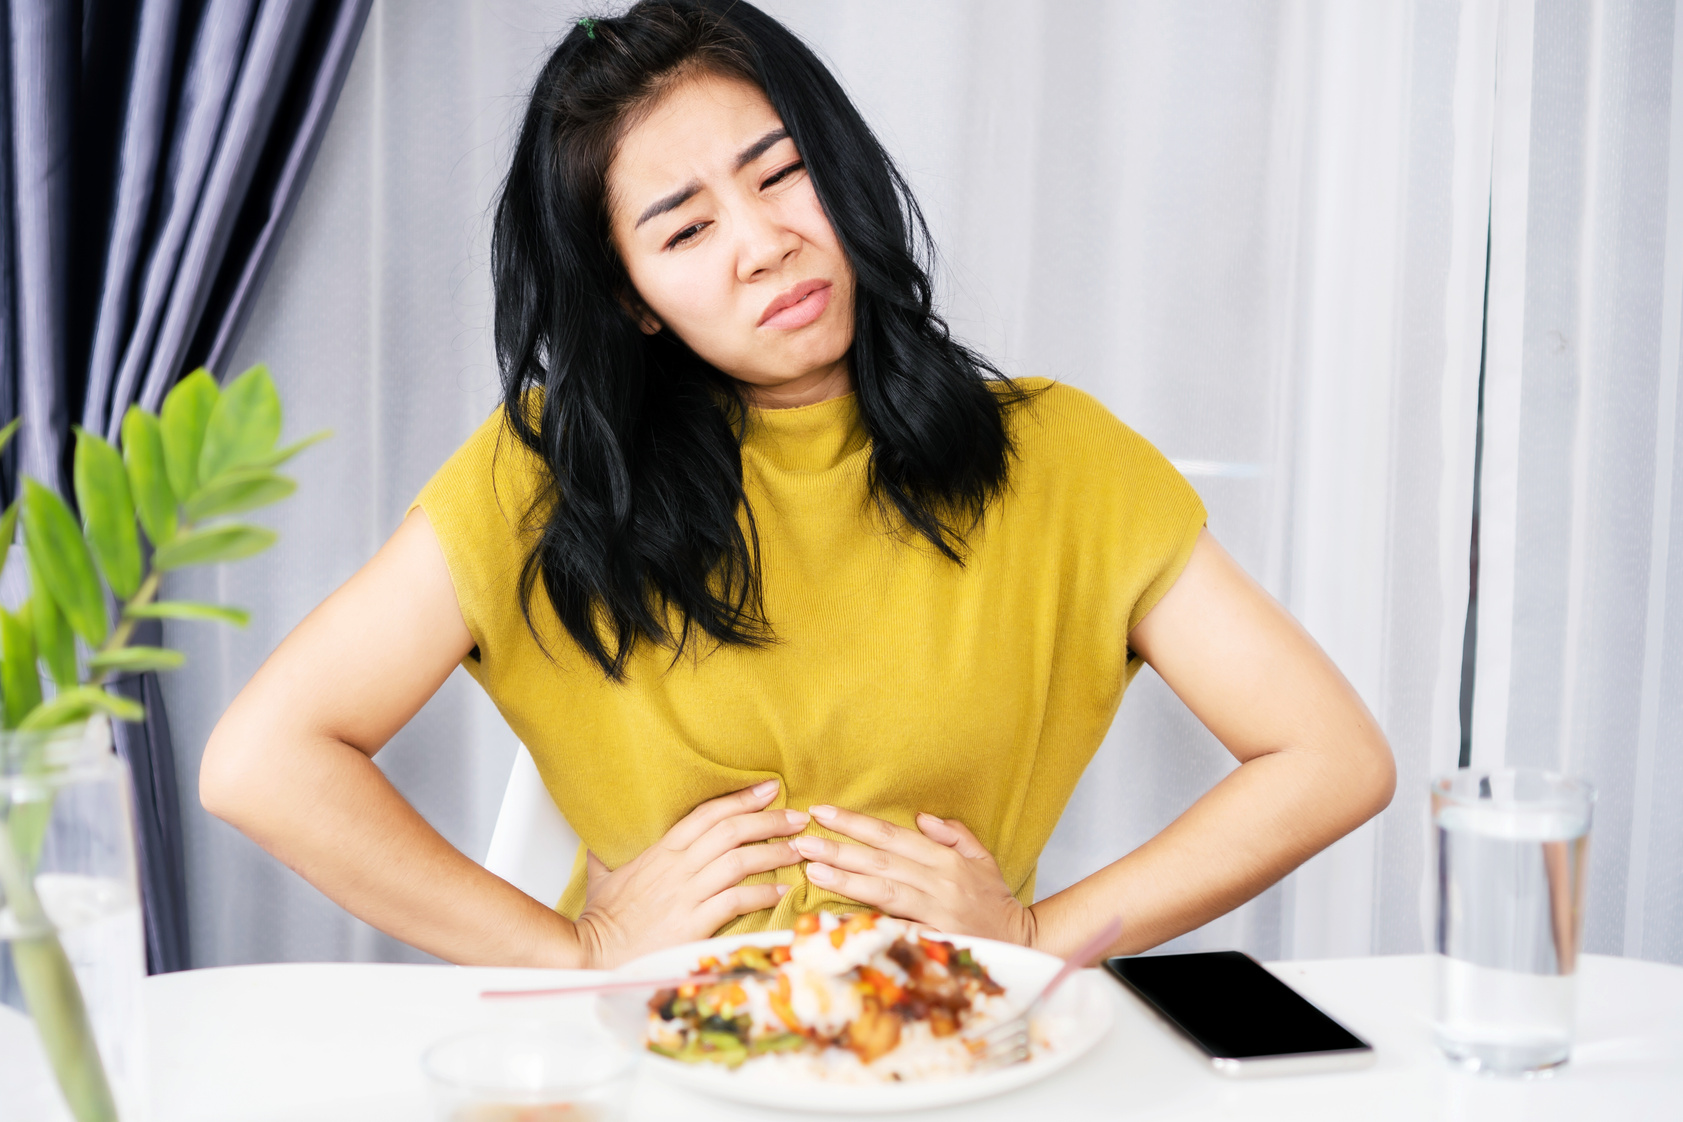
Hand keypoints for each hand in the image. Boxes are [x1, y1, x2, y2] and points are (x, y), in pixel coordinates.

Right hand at [574, 780, 806, 968]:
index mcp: (660, 851)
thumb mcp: (603, 877)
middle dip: (769, 821)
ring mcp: (685, 895)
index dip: (741, 798)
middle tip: (798, 818)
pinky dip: (763, 894)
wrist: (592, 955)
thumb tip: (600, 844)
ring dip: (774, 853)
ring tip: (800, 851)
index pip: (707, 814)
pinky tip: (782, 891)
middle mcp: (676, 868)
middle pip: (731, 832)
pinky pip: (736, 901)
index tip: (769, 789)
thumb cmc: (601, 921)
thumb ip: (608, 856)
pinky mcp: (693, 924)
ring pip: (739, 862)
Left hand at [792, 805, 1036, 947]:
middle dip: (839, 848)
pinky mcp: (934, 937)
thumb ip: (953, 835)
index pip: (890, 834)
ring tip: (812, 869)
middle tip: (803, 840)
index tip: (822, 812)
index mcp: (945, 858)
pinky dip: (867, 918)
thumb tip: (922, 817)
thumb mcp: (982, 858)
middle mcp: (938, 879)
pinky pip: (895, 925)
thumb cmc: (995, 901)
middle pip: (880, 860)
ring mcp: (936, 909)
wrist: (1021, 943)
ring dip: (844, 879)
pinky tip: (838, 914)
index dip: (855, 823)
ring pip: (883, 890)